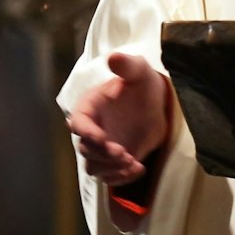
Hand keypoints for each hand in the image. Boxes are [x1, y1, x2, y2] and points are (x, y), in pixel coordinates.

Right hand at [66, 52, 170, 186]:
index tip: (104, 139)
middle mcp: (90, 130)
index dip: (88, 134)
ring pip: (95, 168)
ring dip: (112, 170)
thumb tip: (113, 56)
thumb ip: (126, 65)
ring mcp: (101, 149)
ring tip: (134, 163)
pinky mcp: (113, 162)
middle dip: (104, 155)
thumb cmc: (142, 84)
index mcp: (88, 108)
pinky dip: (122, 178)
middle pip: (86, 151)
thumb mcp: (139, 71)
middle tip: (126, 153)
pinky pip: (110, 178)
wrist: (155, 105)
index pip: (78, 125)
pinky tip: (139, 169)